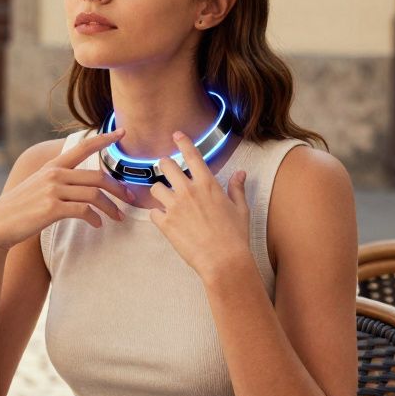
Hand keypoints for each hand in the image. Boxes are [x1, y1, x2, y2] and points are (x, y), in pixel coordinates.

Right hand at [0, 129, 135, 249]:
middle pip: (97, 176)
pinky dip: (95, 218)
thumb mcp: (37, 186)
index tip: (121, 132)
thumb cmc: (19, 209)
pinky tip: (97, 225)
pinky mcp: (52, 208)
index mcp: (52, 166)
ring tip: (118, 217)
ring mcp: (53, 190)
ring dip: (111, 207)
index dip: (104, 139)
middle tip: (130, 198)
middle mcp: (54, 174)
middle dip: (118, 188)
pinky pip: (84, 211)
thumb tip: (78, 186)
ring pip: (94, 195)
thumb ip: (56, 181)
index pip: (82, 147)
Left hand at [148, 132, 251, 278]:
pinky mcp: (165, 223)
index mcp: (207, 184)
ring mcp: (174, 206)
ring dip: (159, 191)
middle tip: (165, 169)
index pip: (192, 155)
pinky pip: (153, 212)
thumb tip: (241, 174)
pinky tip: (165, 220)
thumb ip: (237, 189)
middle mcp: (188, 190)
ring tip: (165, 199)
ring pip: (155, 188)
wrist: (224, 260)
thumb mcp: (241, 209)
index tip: (176, 135)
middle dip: (164, 165)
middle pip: (166, 166)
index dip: (182, 142)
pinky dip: (157, 215)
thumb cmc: (235, 236)